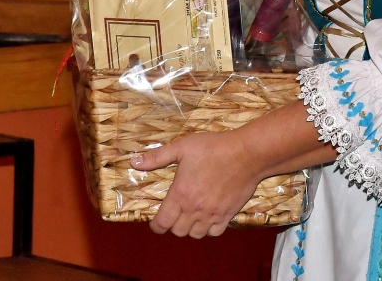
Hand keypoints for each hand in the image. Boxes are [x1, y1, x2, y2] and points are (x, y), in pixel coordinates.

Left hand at [135, 130, 259, 237]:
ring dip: (191, 228)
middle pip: (177, 231)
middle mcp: (194, 209)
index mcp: (180, 195)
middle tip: (176, 214)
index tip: (157, 221)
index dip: (156, 225)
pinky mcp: (228, 214)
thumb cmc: (214, 148)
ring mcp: (212, 214)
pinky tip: (209, 218)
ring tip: (192, 217)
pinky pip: (214, 232)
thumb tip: (134, 162)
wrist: (247, 153)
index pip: (161, 224)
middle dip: (173, 225)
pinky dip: (209, 229)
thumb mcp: (182, 147)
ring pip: (195, 234)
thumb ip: (157, 157)